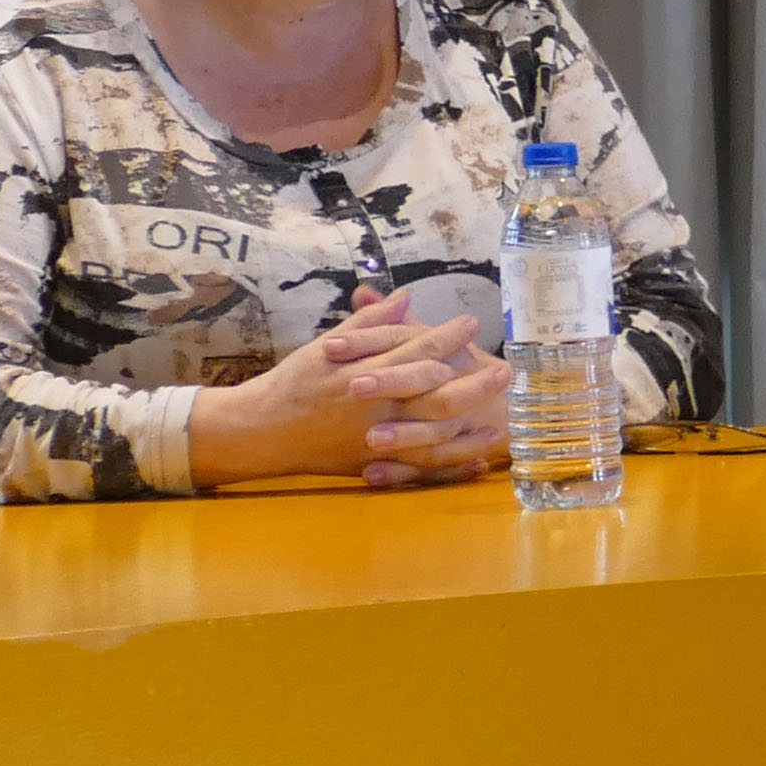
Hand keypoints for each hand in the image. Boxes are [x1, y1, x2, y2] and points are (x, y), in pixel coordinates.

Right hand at [188, 287, 490, 486]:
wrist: (261, 431)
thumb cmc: (294, 383)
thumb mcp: (326, 348)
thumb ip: (369, 324)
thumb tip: (404, 296)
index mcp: (364, 375)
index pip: (415, 352)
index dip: (446, 336)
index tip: (472, 323)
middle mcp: (375, 409)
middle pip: (434, 397)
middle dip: (473, 383)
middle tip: (504, 369)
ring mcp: (376, 441)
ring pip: (433, 436)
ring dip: (470, 427)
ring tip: (502, 417)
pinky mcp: (374, 465)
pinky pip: (420, 469)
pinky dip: (451, 466)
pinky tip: (478, 460)